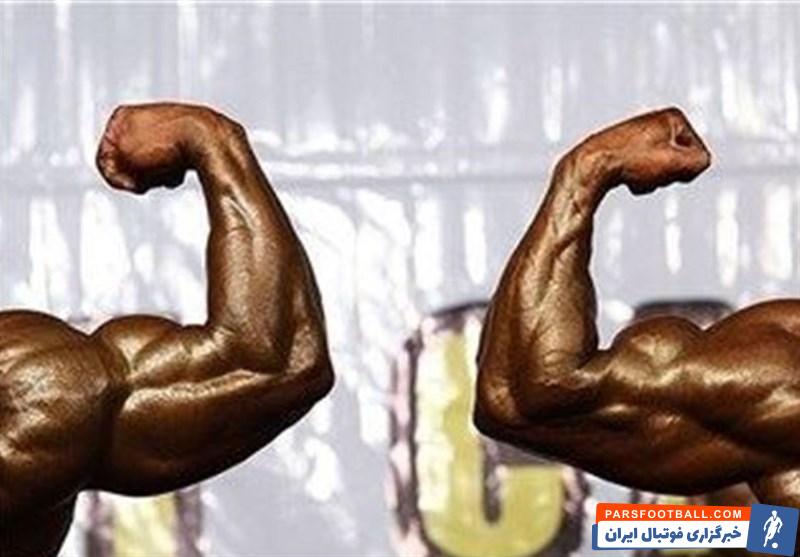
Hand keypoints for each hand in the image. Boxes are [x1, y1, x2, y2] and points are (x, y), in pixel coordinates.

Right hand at [96, 102, 220, 193]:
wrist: (208, 140)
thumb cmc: (167, 144)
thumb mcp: (124, 161)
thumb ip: (109, 169)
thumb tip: (121, 176)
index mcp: (122, 116)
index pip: (105, 156)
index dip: (116, 177)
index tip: (129, 184)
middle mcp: (144, 117)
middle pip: (130, 162)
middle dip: (139, 175)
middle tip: (149, 178)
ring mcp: (166, 128)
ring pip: (152, 166)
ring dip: (157, 175)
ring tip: (167, 172)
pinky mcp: (186, 140)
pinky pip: (172, 166)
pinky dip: (174, 172)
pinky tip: (181, 170)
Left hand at [591, 107, 710, 194]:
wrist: (590, 166)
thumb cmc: (630, 161)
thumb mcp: (675, 162)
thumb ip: (699, 162)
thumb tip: (699, 163)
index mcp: (673, 117)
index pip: (700, 154)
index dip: (684, 169)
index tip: (662, 166)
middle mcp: (657, 122)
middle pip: (680, 162)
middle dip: (666, 174)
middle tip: (647, 171)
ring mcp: (641, 137)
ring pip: (662, 170)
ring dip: (652, 179)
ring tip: (634, 175)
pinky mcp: (628, 151)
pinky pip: (645, 173)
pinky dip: (638, 180)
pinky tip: (625, 178)